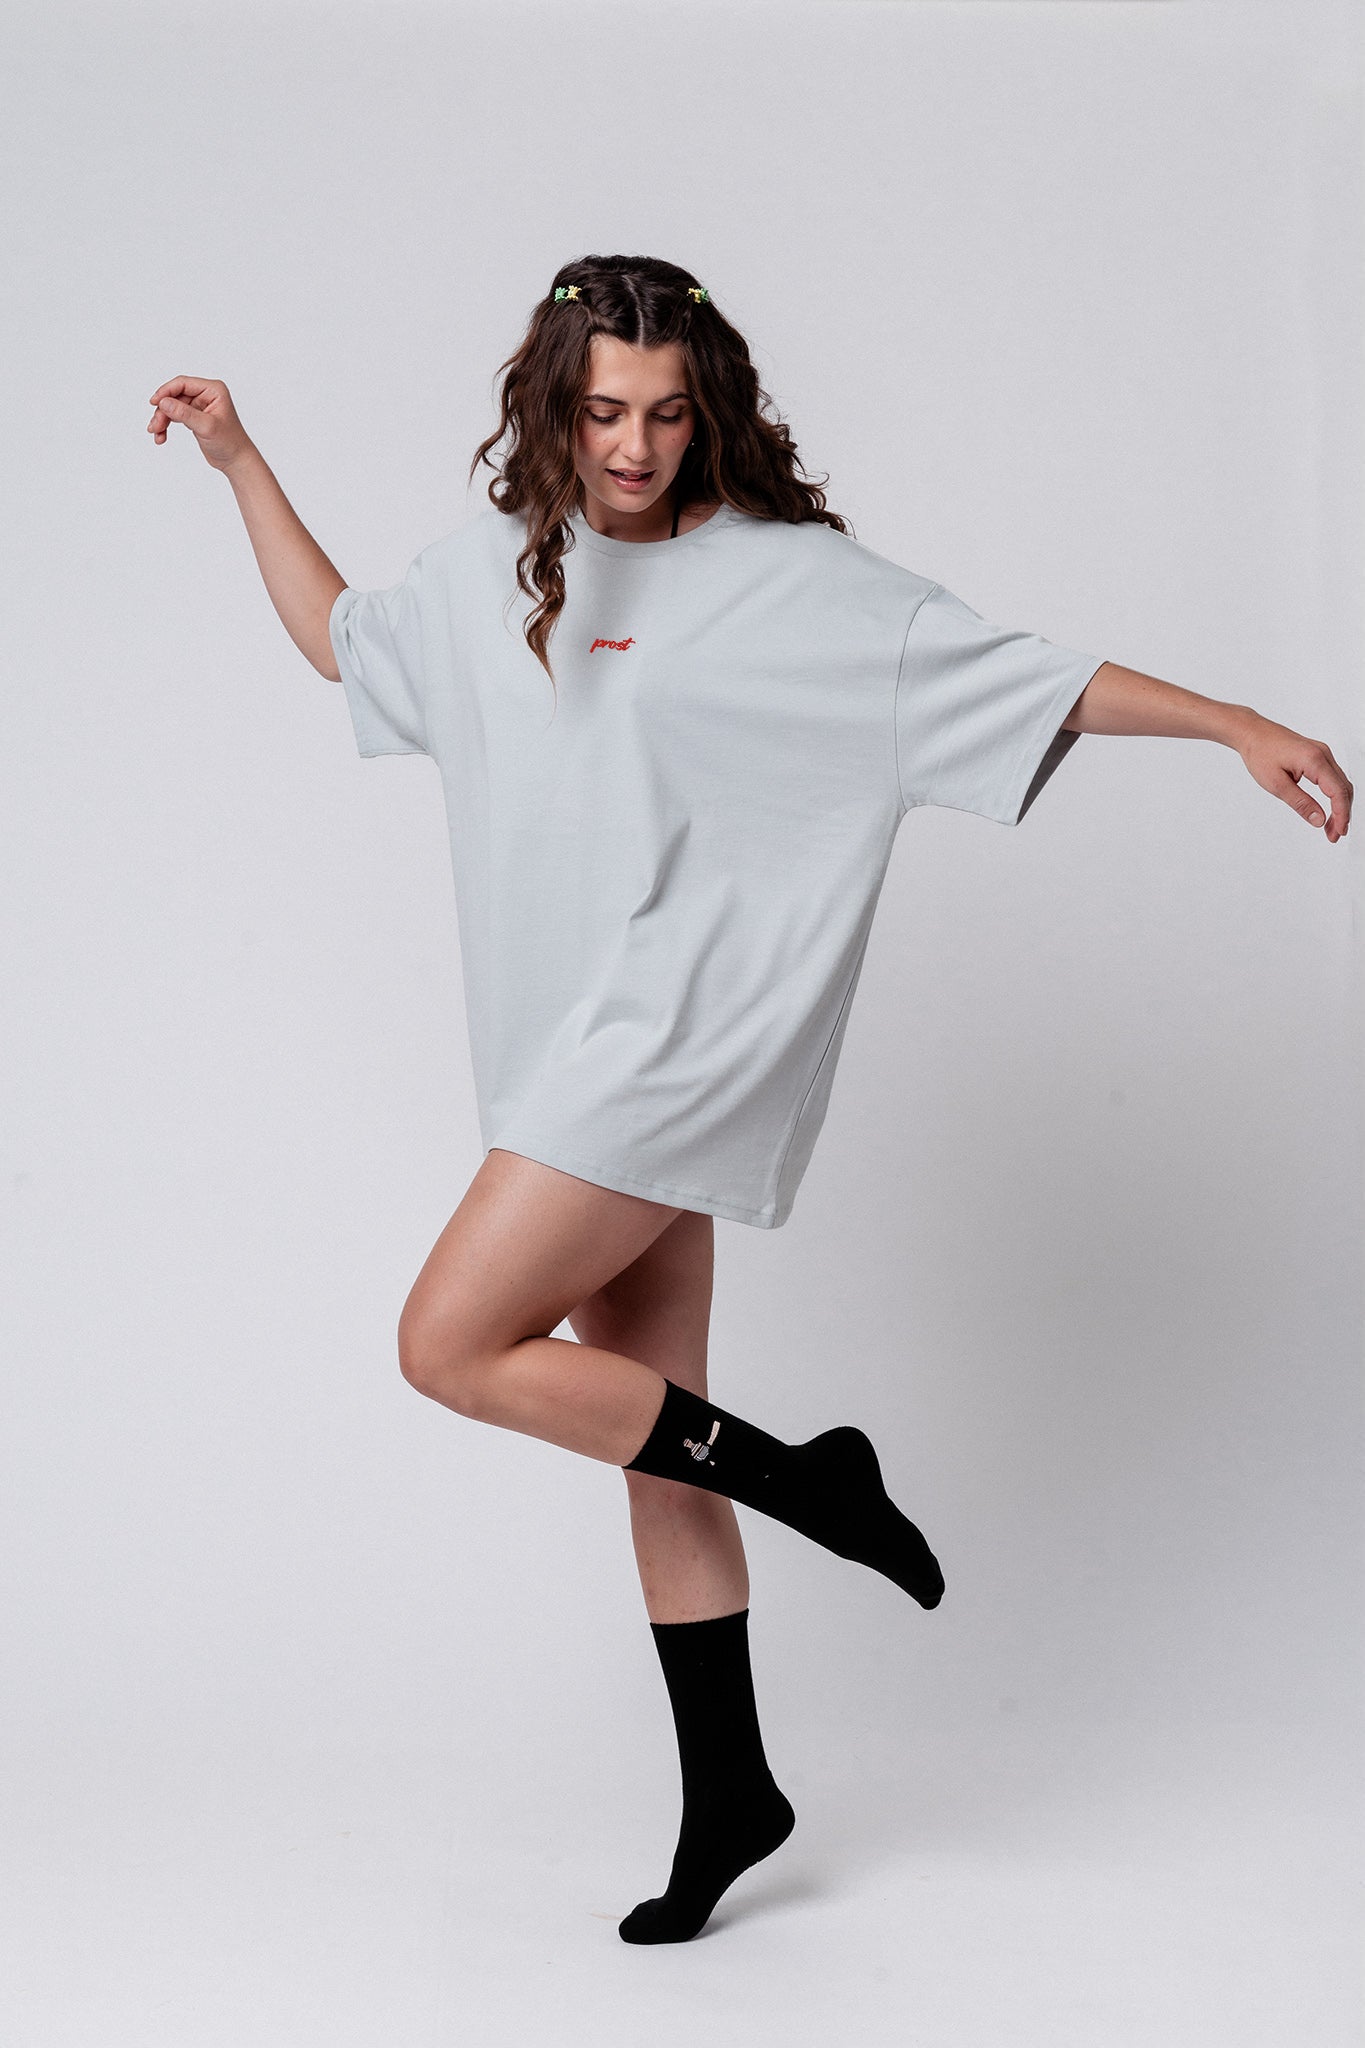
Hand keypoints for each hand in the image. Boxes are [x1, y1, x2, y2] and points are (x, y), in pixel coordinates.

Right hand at [146, 376, 252, 472]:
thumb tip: (163, 402)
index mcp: (213, 390)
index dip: (166, 391)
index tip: (154, 403)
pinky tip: (161, 436)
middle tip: (155, 427)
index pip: (183, 383)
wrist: (236, 461)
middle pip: (175, 396)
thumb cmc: (230, 443)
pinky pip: (175, 416)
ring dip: (162, 419)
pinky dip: (167, 425)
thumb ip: (184, 414)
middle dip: (163, 411)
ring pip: (172, 406)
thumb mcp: (206, 427)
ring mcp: (199, 405)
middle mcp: (206, 394)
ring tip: (156, 434)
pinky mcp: (194, 416)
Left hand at [1235, 711, 1351, 841]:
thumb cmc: (1260, 754)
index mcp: (1314, 760)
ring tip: (1330, 828)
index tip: (1338, 832)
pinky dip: (1334, 795)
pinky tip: (1328, 810)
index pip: (1338, 792)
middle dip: (1342, 814)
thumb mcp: (1277, 784)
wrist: (1252, 733)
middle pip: (1344, 789)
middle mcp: (1323, 754)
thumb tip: (1319, 820)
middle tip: (1334, 835)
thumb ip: (1300, 803)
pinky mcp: (1318, 755)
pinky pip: (1333, 777)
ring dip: (1339, 806)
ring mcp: (1323, 753)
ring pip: (1340, 784)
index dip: (1341, 815)